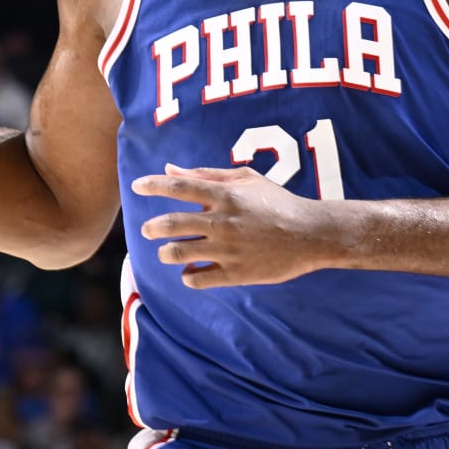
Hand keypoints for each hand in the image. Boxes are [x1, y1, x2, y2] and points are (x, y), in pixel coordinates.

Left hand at [133, 165, 338, 287]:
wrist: (311, 235)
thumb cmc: (278, 202)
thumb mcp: (246, 179)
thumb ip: (206, 175)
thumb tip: (170, 169)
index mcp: (225, 195)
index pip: (178, 187)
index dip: (153, 185)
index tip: (136, 186)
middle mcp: (223, 222)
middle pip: (170, 223)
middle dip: (152, 227)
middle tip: (149, 229)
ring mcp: (228, 250)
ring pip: (178, 253)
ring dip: (165, 252)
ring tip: (167, 251)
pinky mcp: (236, 274)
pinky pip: (197, 279)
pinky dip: (187, 275)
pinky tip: (189, 270)